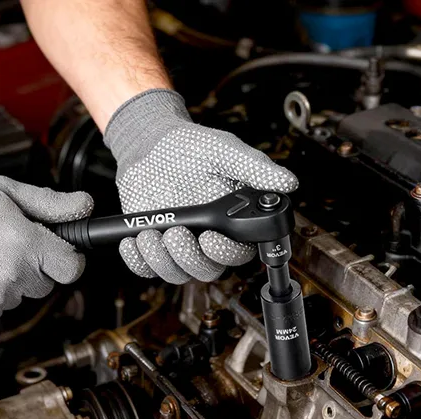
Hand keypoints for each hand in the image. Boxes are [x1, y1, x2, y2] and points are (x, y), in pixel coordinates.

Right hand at [0, 177, 92, 326]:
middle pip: (45, 284)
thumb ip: (49, 204)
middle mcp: (11, 276)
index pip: (72, 268)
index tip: (59, 252)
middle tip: (5, 245)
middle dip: (34, 267)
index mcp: (23, 244)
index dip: (68, 258)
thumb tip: (84, 206)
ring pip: (19, 298)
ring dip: (8, 282)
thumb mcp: (2, 192)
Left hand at [104, 89, 297, 283]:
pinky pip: (146, 269)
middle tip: (176, 234)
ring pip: (176, 273)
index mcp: (231, 224)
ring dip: (162, 260)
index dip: (224, 252)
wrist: (152, 143)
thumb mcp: (226, 152)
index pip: (237, 253)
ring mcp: (179, 247)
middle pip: (206, 270)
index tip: (209, 237)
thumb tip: (287, 182)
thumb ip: (256, 168)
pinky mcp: (153, 247)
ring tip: (151, 235)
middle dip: (189, 257)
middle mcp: (207, 240)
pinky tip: (133, 241)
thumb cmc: (193, 147)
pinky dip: (137, 261)